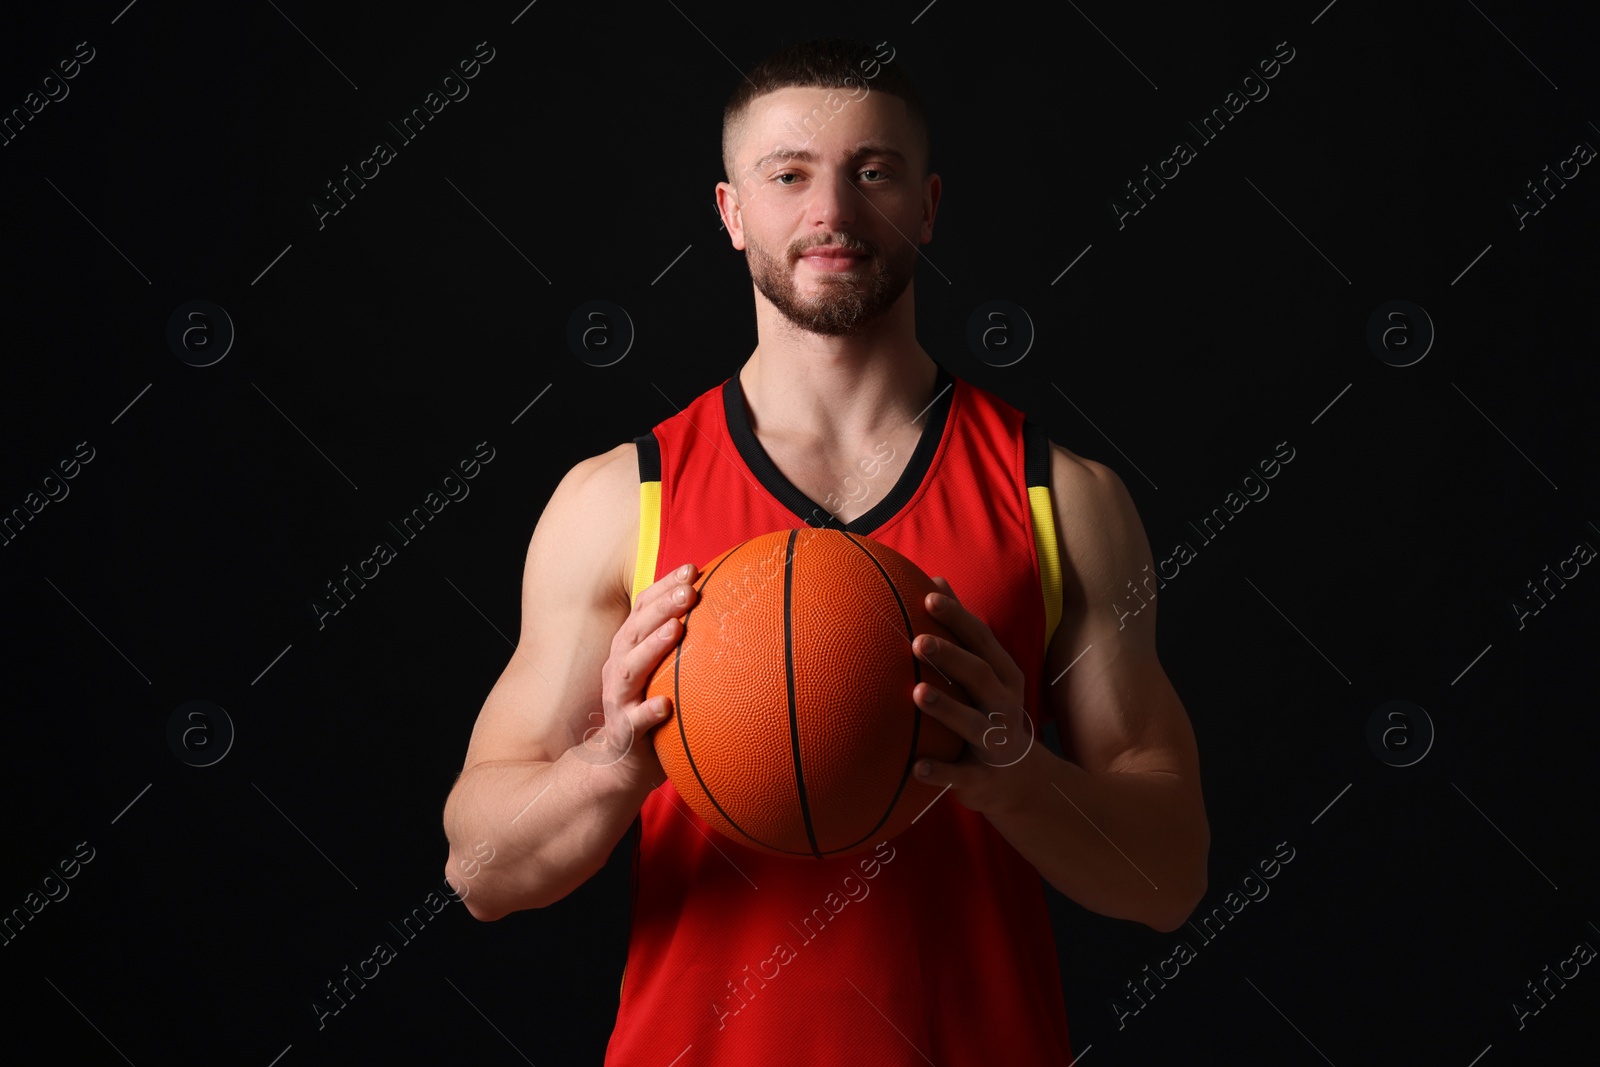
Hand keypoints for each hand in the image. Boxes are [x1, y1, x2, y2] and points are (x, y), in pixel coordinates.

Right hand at [582, 562, 698, 792]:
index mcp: (628, 649)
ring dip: (652, 648)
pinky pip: (634, 721)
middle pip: (636, 630)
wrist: (621, 762)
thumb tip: (722, 610)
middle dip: (662, 607)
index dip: (664, 587)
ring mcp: (619, 700)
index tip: (692, 569)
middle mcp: (619, 668)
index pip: (642, 608)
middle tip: (689, 592)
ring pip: (630, 669)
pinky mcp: (624, 732)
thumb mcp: (661, 671)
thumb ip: (679, 645)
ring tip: (676, 630)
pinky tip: (665, 705)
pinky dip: (647, 711)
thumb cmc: (650, 707)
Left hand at [911, 577, 1040, 816]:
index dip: (957, 619)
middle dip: (950, 658)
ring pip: (972, 724)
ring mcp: (995, 742)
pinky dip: (940, 772)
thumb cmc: (990, 711)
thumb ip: (961, 629)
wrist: (1020, 780)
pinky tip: (915, 767)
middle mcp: (1003, 705)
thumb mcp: (985, 669)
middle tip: (917, 641)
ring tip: (917, 692)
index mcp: (1003, 675)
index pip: (981, 640)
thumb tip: (936, 580)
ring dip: (946, 709)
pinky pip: (960, 775)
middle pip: (979, 676)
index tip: (928, 598)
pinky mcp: (982, 777)